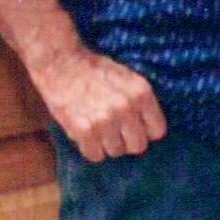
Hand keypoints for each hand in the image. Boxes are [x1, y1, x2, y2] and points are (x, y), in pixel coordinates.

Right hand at [32, 46, 166, 162]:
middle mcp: (126, 109)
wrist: (62, 63)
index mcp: (142, 93)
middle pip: (138, 146)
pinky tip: (87, 135)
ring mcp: (105, 121)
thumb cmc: (96, 69)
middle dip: (128, 142)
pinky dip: (91, 149)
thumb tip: (149, 127)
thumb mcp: (129, 78)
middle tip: (118, 133)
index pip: (157, 131)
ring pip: (116, 152)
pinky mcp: (83, 130)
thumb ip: (141, 101)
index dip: (147, 132)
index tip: (138, 129)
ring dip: (108, 145)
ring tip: (100, 130)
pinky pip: (95, 155)